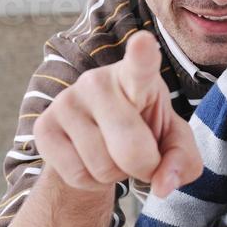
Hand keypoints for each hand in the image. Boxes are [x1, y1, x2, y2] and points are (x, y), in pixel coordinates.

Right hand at [31, 31, 202, 199]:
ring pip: (104, 167)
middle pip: (131, 148)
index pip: (140, 64)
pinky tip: (90, 161)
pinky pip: (77, 175)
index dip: (142, 54)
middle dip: (145, 167)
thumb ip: (182, 162)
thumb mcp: (173, 143)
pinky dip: (91, 183)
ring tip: (112, 153)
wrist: (98, 141)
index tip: (144, 41)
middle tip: (142, 158)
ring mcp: (66, 102)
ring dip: (116, 174)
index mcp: (137, 76)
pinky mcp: (44, 127)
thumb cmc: (144, 131)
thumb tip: (163, 185)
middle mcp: (98, 81)